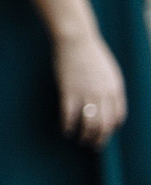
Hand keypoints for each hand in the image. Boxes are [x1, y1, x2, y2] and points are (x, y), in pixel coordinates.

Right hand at [55, 32, 126, 147]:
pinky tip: (66, 130)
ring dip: (85, 135)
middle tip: (94, 145)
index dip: (112, 128)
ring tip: (80, 139)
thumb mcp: (109, 71)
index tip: (104, 132)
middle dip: (100, 138)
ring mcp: (86, 93)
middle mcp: (103, 94)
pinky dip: (68, 126)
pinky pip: (69, 115)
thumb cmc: (91, 52)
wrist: (77, 40)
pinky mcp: (69, 91)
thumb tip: (107, 102)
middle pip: (105, 124)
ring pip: (89, 123)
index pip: (118, 116)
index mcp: (115, 89)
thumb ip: (110, 87)